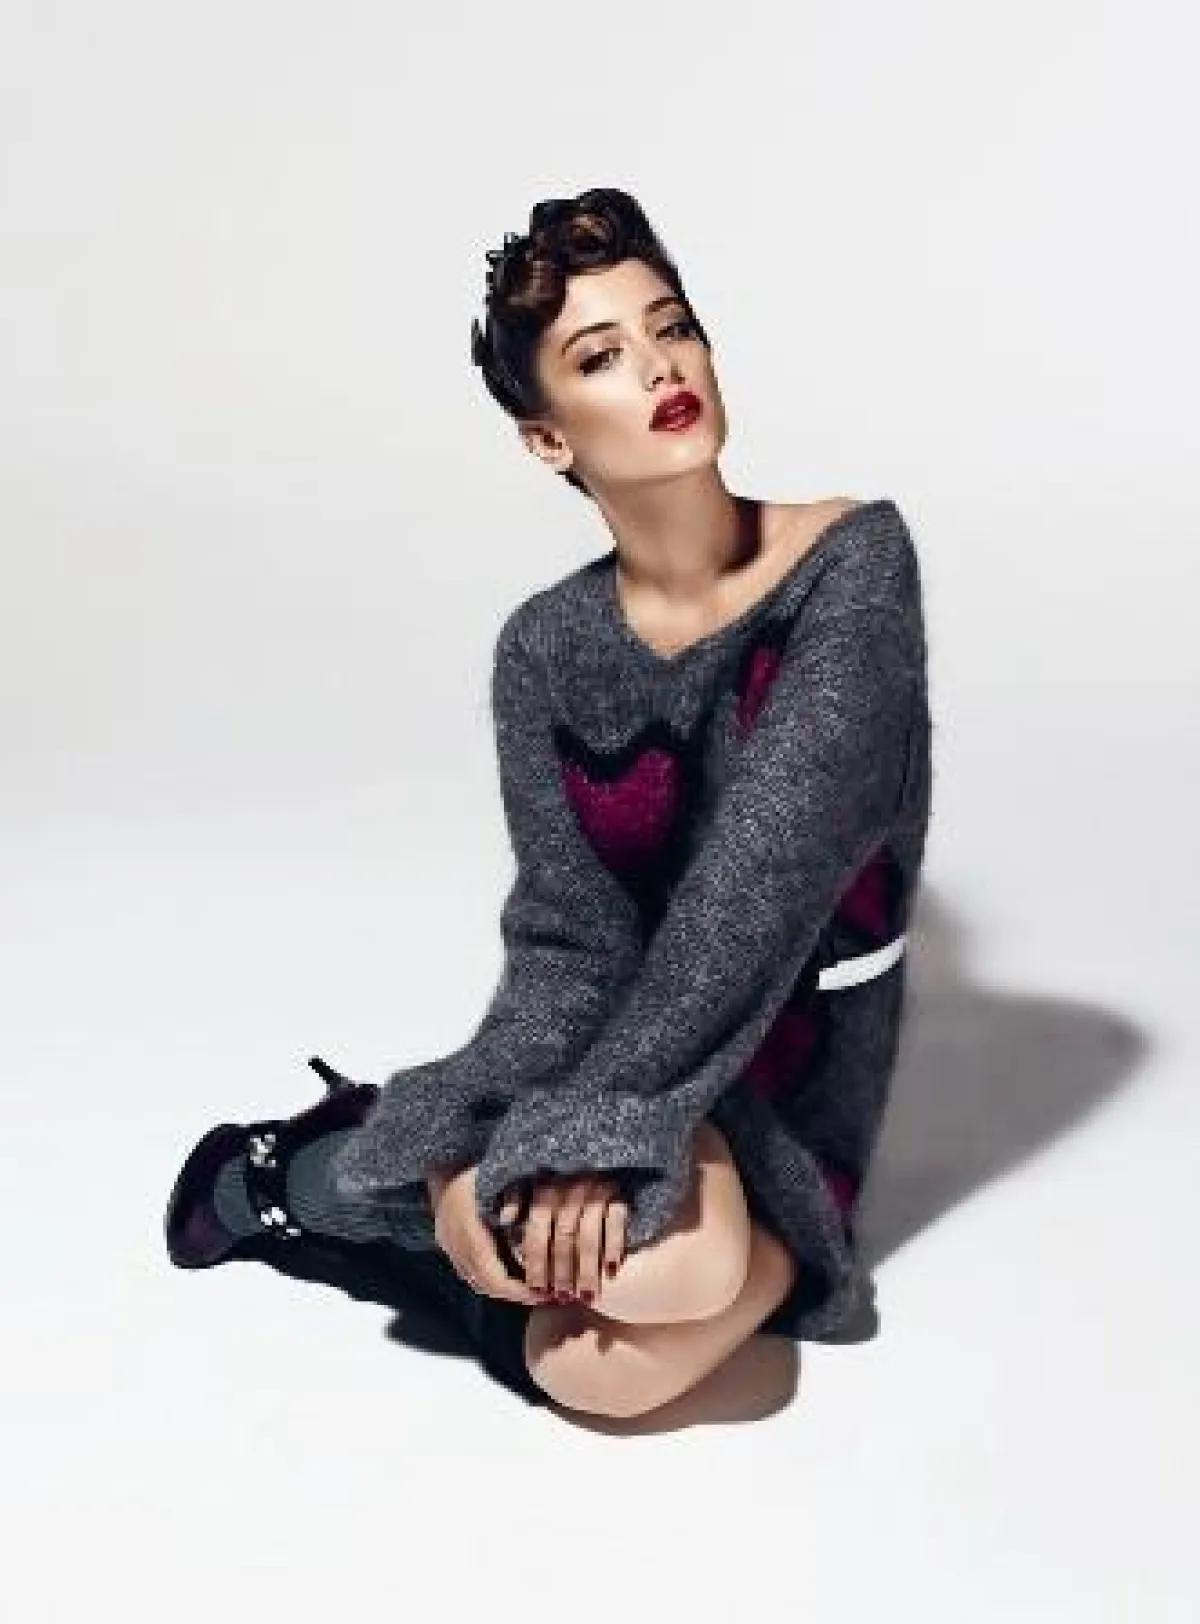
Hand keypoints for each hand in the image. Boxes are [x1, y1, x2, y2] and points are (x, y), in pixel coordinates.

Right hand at [428, 1162, 543, 1306]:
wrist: (441, 1155)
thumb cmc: (474, 1163)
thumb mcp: (499, 1179)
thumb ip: (516, 1203)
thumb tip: (539, 1229)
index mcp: (469, 1230)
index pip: (495, 1276)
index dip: (518, 1290)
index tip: (541, 1293)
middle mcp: (455, 1242)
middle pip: (484, 1283)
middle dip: (512, 1294)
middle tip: (540, 1296)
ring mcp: (448, 1241)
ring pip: (474, 1278)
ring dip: (500, 1288)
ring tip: (526, 1287)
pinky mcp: (446, 1238)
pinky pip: (466, 1268)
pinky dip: (487, 1277)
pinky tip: (506, 1271)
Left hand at [498, 1174, 627, 1301]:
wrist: (600, 1169)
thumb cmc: (558, 1189)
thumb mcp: (531, 1188)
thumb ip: (517, 1201)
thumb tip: (503, 1219)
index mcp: (544, 1188)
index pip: (537, 1231)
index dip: (536, 1263)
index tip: (536, 1290)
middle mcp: (570, 1187)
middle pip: (564, 1238)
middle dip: (562, 1273)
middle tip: (562, 1298)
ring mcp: (597, 1191)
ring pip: (589, 1237)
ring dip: (587, 1270)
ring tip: (586, 1296)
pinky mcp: (621, 1195)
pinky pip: (617, 1224)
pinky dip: (613, 1248)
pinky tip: (611, 1272)